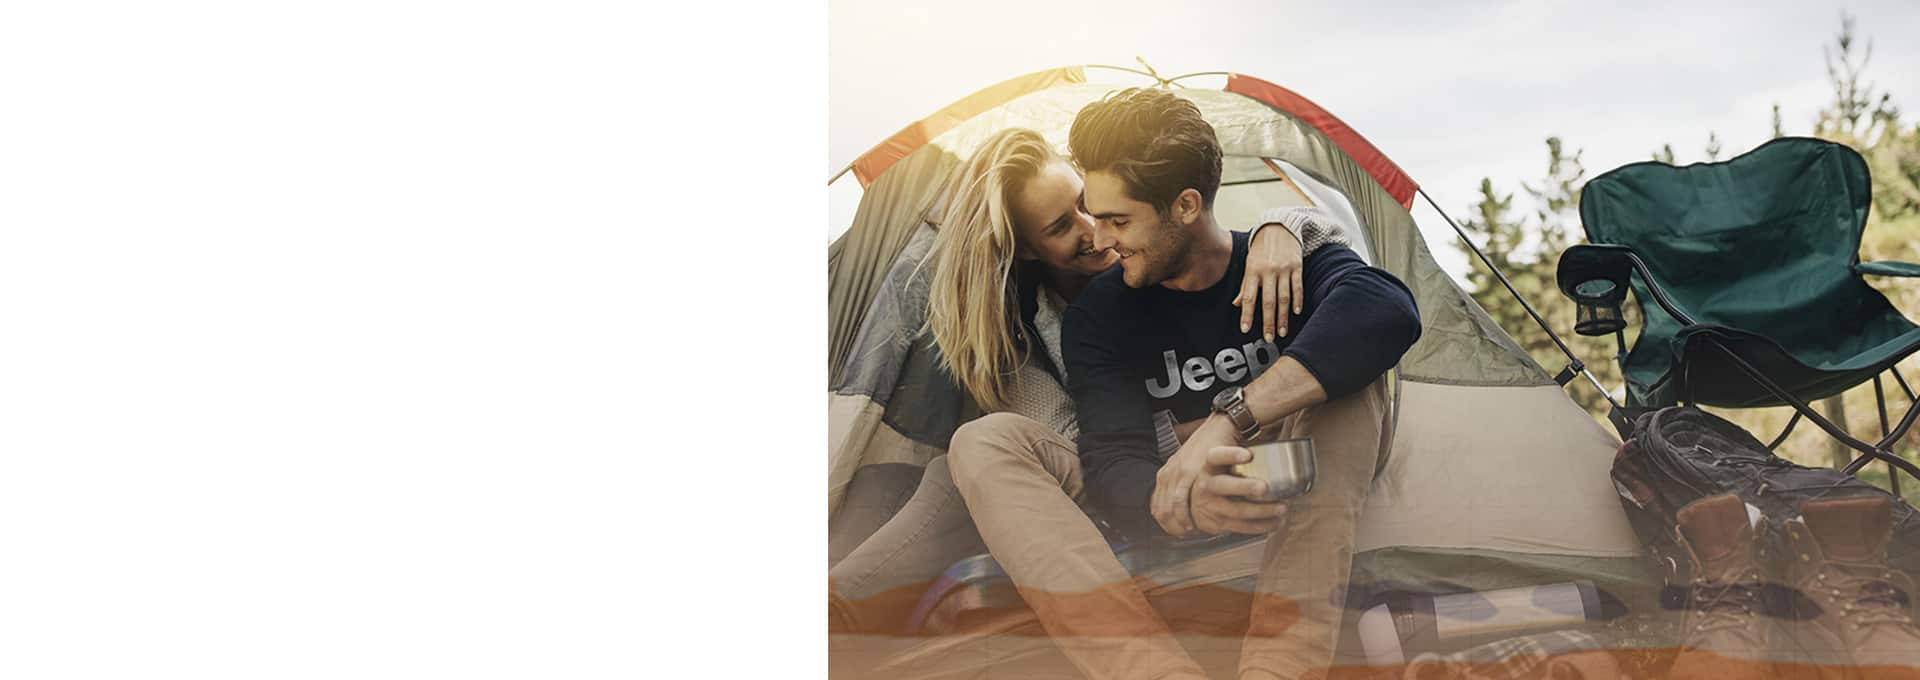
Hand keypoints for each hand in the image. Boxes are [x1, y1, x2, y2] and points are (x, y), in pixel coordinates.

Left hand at [1152, 417, 1236, 536]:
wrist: (1222, 427)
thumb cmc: (1211, 448)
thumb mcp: (1192, 466)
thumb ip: (1185, 483)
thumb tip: (1186, 505)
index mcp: (1166, 473)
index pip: (1157, 506)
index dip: (1166, 524)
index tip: (1179, 534)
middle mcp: (1168, 473)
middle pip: (1162, 509)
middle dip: (1173, 527)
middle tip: (1187, 537)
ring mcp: (1178, 472)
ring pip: (1172, 507)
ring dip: (1182, 523)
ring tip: (1193, 533)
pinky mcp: (1191, 471)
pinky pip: (1183, 499)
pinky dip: (1189, 515)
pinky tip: (1198, 524)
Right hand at [1191, 446, 1288, 534]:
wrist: (1192, 506)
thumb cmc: (1217, 478)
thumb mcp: (1219, 465)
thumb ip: (1236, 458)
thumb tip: (1270, 440)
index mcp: (1208, 466)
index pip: (1215, 456)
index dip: (1230, 455)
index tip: (1248, 455)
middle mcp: (1205, 485)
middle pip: (1223, 485)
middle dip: (1244, 487)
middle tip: (1264, 487)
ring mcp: (1210, 506)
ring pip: (1236, 510)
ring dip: (1261, 510)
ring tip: (1282, 507)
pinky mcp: (1216, 523)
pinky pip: (1240, 526)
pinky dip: (1261, 525)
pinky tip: (1276, 521)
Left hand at [1236, 223, 1304, 341]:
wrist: (1279, 227)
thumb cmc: (1261, 249)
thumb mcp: (1249, 264)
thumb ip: (1245, 285)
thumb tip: (1237, 304)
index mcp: (1253, 271)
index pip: (1249, 297)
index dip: (1247, 314)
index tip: (1245, 329)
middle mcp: (1268, 271)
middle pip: (1268, 301)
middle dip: (1268, 321)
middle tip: (1268, 338)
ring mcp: (1284, 269)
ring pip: (1284, 297)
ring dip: (1283, 317)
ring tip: (1282, 332)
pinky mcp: (1297, 266)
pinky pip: (1298, 286)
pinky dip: (1298, 300)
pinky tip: (1296, 313)